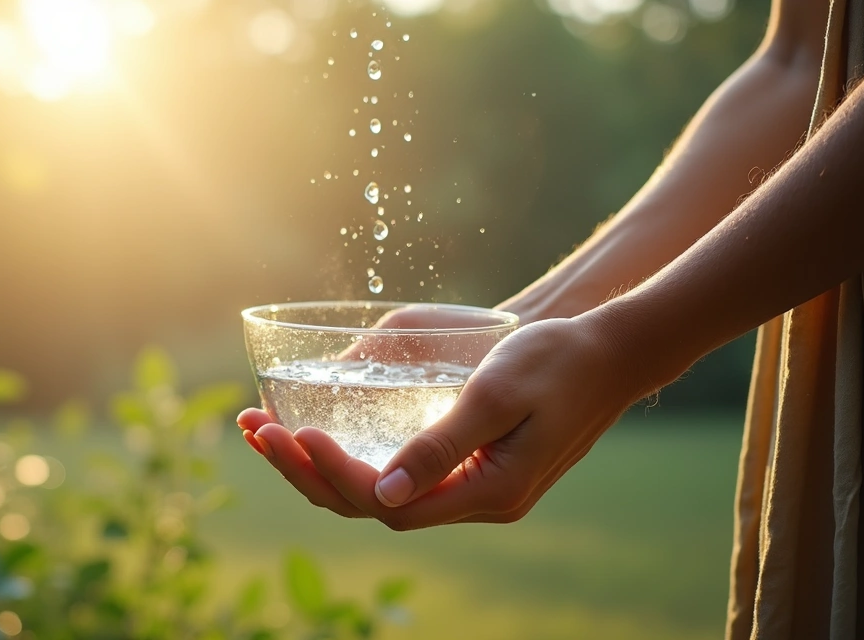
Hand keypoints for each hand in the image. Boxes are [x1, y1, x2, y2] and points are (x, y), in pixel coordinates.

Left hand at [238, 315, 652, 529]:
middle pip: (372, 506)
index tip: (294, 432)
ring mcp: (471, 490)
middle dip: (306, 471)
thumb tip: (381, 492)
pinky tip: (312, 433)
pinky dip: (348, 456)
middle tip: (254, 429)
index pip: (390, 504)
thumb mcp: (497, 394)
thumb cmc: (556, 360)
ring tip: (261, 431)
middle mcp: (477, 502)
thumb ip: (441, 445)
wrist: (609, 354)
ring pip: (378, 494)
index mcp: (489, 492)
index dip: (334, 475)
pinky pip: (394, 475)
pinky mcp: (465, 469)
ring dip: (317, 466)